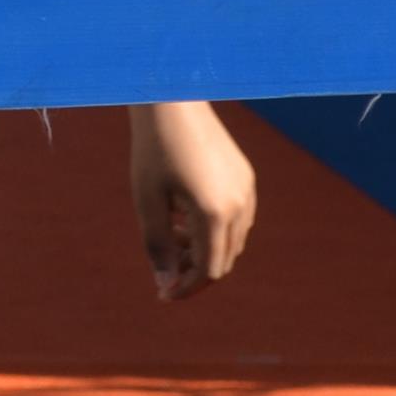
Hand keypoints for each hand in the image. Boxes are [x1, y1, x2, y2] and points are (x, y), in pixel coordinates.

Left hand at [130, 101, 255, 301]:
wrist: (173, 101)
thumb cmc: (153, 150)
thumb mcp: (147, 202)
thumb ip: (157, 246)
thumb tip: (164, 284)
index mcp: (215, 213)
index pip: (208, 270)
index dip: (185, 288)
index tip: (162, 294)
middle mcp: (240, 205)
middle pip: (223, 260)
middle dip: (194, 272)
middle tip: (163, 270)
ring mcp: (247, 190)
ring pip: (232, 241)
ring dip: (205, 250)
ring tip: (173, 237)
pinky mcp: (246, 177)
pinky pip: (237, 219)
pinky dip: (214, 229)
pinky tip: (185, 217)